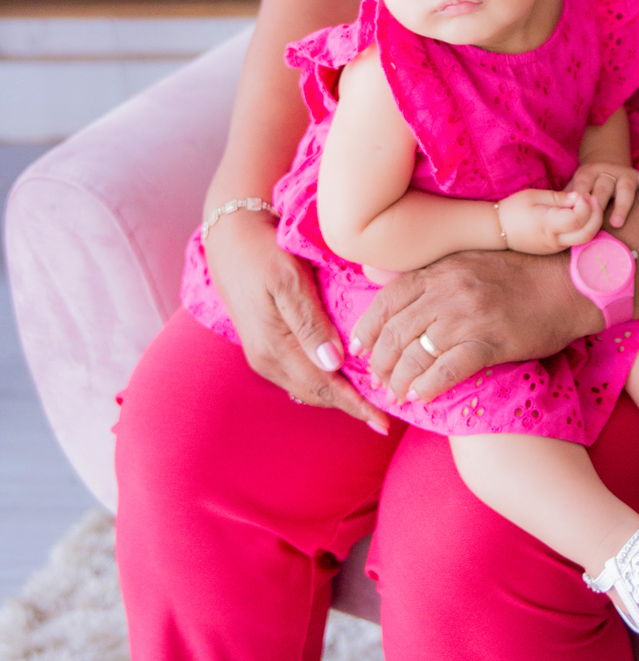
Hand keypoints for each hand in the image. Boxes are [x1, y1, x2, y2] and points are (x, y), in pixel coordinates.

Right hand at [204, 209, 390, 434]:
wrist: (228, 238)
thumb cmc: (262, 253)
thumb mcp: (288, 280)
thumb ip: (310, 323)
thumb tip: (334, 365)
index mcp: (274, 348)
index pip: (323, 387)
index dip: (356, 406)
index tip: (384, 422)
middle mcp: (267, 360)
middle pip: (316, 394)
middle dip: (351, 406)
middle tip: (387, 412)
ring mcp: (263, 356)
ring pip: (307, 387)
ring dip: (338, 395)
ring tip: (372, 397)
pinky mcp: (264, 346)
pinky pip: (299, 374)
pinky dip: (323, 380)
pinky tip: (343, 374)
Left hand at [350, 248, 604, 405]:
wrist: (567, 284)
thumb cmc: (519, 274)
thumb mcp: (469, 261)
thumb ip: (434, 275)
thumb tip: (390, 285)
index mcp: (441, 269)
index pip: (388, 300)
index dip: (368, 328)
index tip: (360, 348)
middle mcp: (449, 289)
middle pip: (396, 331)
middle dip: (381, 361)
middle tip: (379, 379)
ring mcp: (469, 316)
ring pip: (416, 353)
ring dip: (400, 379)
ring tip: (397, 393)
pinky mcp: (491, 340)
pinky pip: (448, 369)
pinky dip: (428, 386)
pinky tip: (421, 397)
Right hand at [497, 187, 601, 252]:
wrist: (497, 230)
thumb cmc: (514, 208)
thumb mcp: (534, 196)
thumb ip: (559, 198)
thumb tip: (579, 197)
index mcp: (547, 225)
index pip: (577, 220)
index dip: (585, 205)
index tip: (579, 194)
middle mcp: (554, 240)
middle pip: (588, 234)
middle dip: (596, 215)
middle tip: (592, 198)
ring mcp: (555, 248)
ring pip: (584, 239)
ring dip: (591, 222)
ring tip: (586, 204)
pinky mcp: (555, 250)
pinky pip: (575, 240)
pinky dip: (582, 227)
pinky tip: (576, 214)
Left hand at [570, 160, 638, 229]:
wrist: (603, 164)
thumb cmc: (585, 187)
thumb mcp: (573, 189)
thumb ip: (565, 202)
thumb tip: (557, 220)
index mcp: (587, 172)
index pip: (583, 184)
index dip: (580, 198)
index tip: (577, 213)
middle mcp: (606, 171)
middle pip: (603, 187)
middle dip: (600, 204)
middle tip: (595, 223)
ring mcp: (624, 173)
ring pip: (625, 186)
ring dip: (621, 205)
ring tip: (616, 223)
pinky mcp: (638, 176)